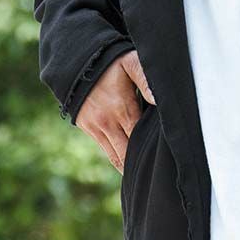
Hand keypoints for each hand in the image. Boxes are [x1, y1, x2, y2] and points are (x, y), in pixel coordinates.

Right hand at [77, 49, 154, 171]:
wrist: (74, 61)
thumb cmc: (109, 61)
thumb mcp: (130, 62)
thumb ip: (146, 80)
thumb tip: (160, 100)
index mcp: (122, 109)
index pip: (140, 140)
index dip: (151, 152)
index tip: (164, 161)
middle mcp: (107, 122)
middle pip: (127, 154)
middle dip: (140, 166)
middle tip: (156, 177)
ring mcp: (95, 127)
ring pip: (115, 156)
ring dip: (127, 167)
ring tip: (143, 178)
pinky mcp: (87, 128)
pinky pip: (105, 149)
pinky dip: (117, 158)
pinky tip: (129, 165)